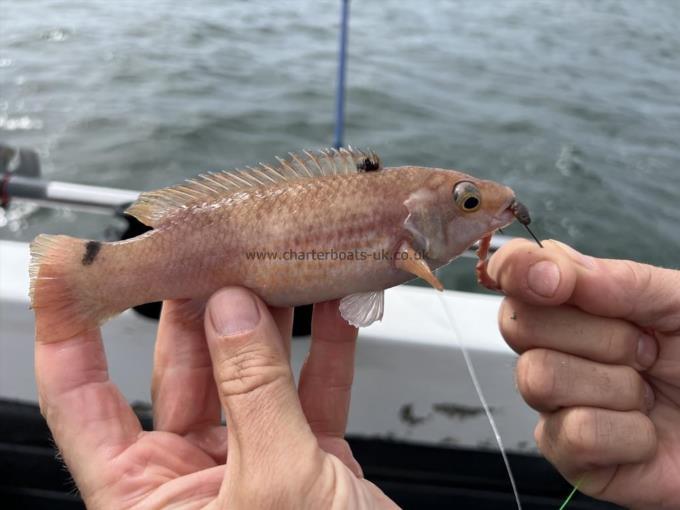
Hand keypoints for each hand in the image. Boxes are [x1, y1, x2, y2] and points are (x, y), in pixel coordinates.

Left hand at [34, 287, 397, 508]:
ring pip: (249, 370)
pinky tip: (333, 309)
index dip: (69, 333)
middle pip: (179, 368)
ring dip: (266, 319)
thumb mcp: (274, 485)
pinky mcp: (310, 457)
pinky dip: (325, 348)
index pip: (83, 401)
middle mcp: (193, 478)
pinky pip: (312, 389)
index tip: (69, 274)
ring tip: (273, 267)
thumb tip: (232, 314)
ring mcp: (255, 462)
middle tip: (210, 251)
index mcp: (146, 499)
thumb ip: (252, 392)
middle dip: (196, 306)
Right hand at [488, 239, 679, 509]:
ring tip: (648, 394)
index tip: (554, 281)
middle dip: (596, 335)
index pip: (513, 272)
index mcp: (575, 303)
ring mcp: (555, 401)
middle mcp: (554, 348)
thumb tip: (547, 267)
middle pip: (518, 324)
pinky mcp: (567, 454)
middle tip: (646, 348)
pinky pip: (575, 433)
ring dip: (616, 386)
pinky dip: (629, 434)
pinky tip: (645, 435)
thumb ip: (616, 279)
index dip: (517, 269)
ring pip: (540, 378)